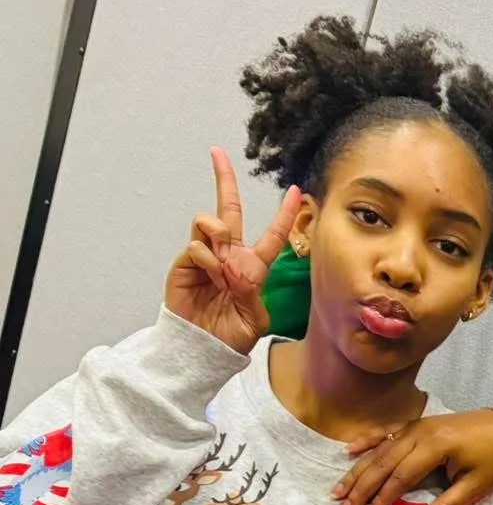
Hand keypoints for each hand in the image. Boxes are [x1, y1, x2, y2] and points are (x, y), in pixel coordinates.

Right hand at [165, 148, 300, 352]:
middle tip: (217, 153)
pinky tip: (210, 277)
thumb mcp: (255, 318)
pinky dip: (207, 260)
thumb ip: (254, 290)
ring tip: (223, 272)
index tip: (296, 191)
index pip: (271, 235)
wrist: (201, 351)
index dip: (284, 214)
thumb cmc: (229, 338)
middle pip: (228, 209)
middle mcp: (228, 256)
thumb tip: (238, 266)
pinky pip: (197, 246)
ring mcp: (205, 257)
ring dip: (221, 240)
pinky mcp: (185, 264)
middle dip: (224, 180)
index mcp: (252, 268)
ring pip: (211, 223)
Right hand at [334, 405, 492, 504]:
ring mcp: (416, 426)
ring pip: (380, 449)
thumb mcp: (476, 485)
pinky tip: (349, 450)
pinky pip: (386, 432)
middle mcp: (420, 433)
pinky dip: (367, 441)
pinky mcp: (417, 424)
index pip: (401, 477)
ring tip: (338, 489)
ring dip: (357, 469)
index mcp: (435, 447)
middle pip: (383, 463)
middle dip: (361, 487)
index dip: (382, 498)